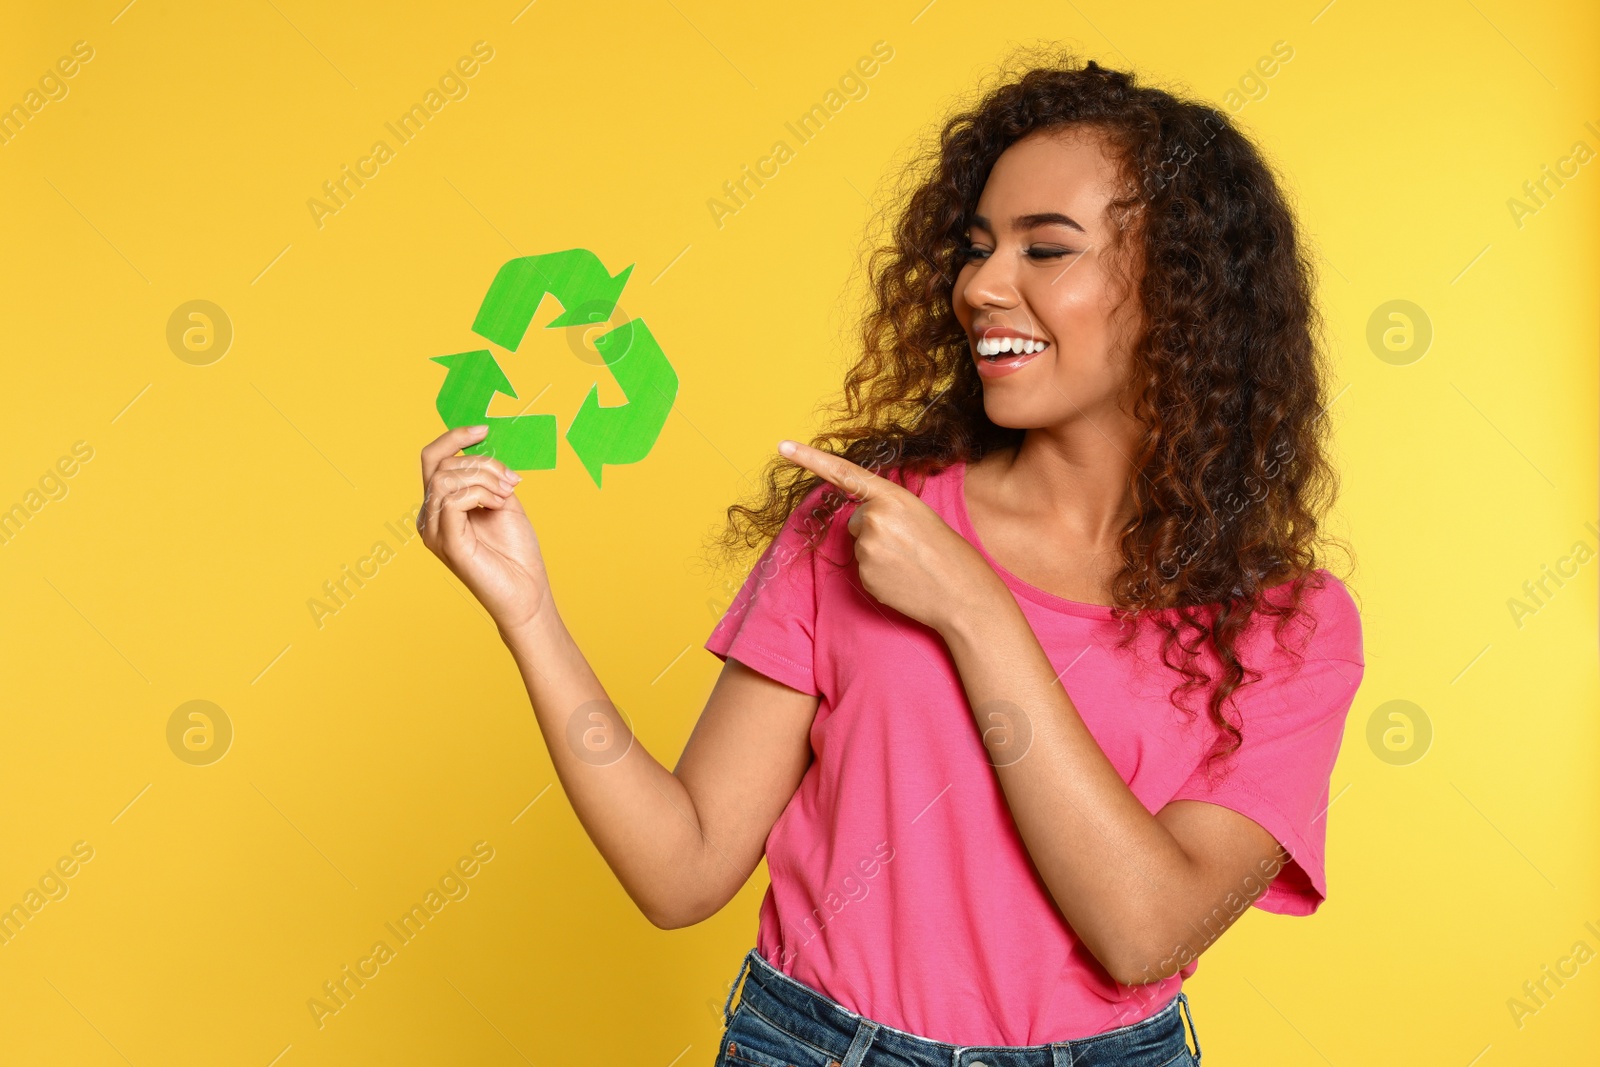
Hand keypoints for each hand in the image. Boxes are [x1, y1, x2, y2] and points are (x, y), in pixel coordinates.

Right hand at [419, 425, 551, 632]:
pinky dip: (480, 494)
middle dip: (481, 462)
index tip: (484, 429)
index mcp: (440, 506)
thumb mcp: (503, 501)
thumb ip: (487, 476)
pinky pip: (452, 501)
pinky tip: (498, 504)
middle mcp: (429, 518)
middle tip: (511, 480)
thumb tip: (483, 448)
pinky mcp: (446, 543)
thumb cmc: (516, 552)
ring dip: (484, 478)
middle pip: (440, 464)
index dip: (455, 437)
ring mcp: (434, 532)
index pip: (432, 458)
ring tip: (508, 494)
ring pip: (445, 479)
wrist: (527, 592)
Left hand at [777, 439, 1006, 634]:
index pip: (845, 473)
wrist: (963, 595)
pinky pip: (862, 569)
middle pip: (856, 519)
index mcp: (893, 497)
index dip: (810, 458)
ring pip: (859, 545)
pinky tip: (902, 579)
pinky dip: (879, 574)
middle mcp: (874, 519)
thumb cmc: (948, 554)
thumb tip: (861, 522)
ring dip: (878, 553)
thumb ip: (888, 510)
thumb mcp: (920, 516)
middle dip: (875, 529)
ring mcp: (866, 549)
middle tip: (909, 545)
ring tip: (909, 563)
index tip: (782, 446)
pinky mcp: (863, 576)